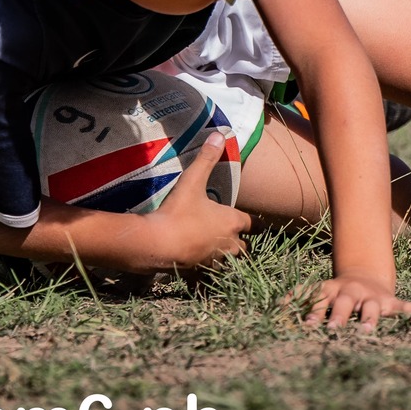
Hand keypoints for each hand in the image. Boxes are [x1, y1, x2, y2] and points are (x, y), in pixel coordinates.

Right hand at [142, 130, 250, 270]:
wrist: (160, 244)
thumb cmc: (180, 211)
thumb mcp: (193, 181)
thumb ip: (207, 158)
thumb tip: (221, 133)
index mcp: (231, 222)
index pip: (251, 223)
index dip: (249, 220)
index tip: (246, 219)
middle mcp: (228, 244)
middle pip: (244, 247)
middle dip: (240, 241)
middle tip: (230, 234)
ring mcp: (215, 261)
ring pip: (229, 263)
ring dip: (226, 257)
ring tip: (215, 250)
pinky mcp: (200, 273)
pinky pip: (210, 277)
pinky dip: (207, 274)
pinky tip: (198, 271)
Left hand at [300, 271, 410, 335]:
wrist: (365, 278)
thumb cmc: (337, 294)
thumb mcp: (320, 292)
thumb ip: (301, 298)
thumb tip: (276, 307)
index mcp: (332, 290)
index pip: (321, 299)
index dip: (315, 311)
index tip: (308, 326)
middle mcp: (351, 292)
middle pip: (345, 303)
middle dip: (340, 316)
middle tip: (333, 329)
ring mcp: (371, 297)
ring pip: (371, 307)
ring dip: (370, 317)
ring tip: (368, 330)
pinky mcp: (389, 302)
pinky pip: (400, 305)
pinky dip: (406, 309)